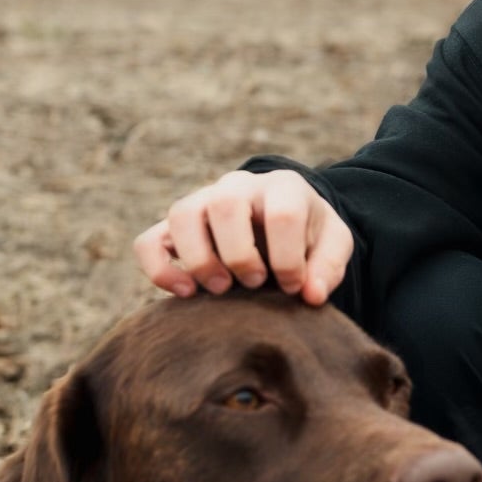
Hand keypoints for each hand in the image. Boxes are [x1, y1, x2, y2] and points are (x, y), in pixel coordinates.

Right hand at [133, 168, 352, 305]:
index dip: (288, 258)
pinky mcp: (174, 228)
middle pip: (226, 205)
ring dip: (200, 259)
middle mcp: (237, 186)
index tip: (294, 287)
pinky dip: (159, 270)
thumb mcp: (333, 244)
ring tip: (221, 289)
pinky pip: (148, 241)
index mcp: (283, 187)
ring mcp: (201, 202)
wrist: (282, 222)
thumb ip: (328, 267)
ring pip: (182, 215)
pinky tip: (185, 293)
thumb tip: (311, 294)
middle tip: (254, 284)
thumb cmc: (307, 235)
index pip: (282, 214)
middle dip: (240, 254)